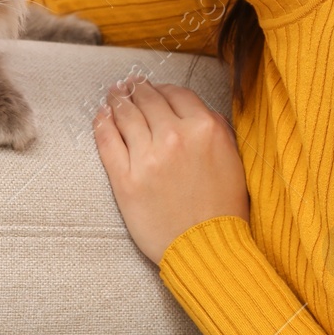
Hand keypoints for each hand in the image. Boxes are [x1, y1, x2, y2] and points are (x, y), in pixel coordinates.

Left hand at [93, 73, 250, 265]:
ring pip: (125, 115)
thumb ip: (216, 129)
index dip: (162, 88)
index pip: (176, 93)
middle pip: (148, 99)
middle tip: (127, 85)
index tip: (154, 88)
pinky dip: (102, 124)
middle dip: (136, 89)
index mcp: (205, 128)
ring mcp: (147, 157)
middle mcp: (175, 136)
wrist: (207, 249)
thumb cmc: (223, 208)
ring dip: (117, 100)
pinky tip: (101, 116)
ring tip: (112, 96)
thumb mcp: (233, 159)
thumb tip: (193, 111)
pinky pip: (107, 141)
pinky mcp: (125, 179)